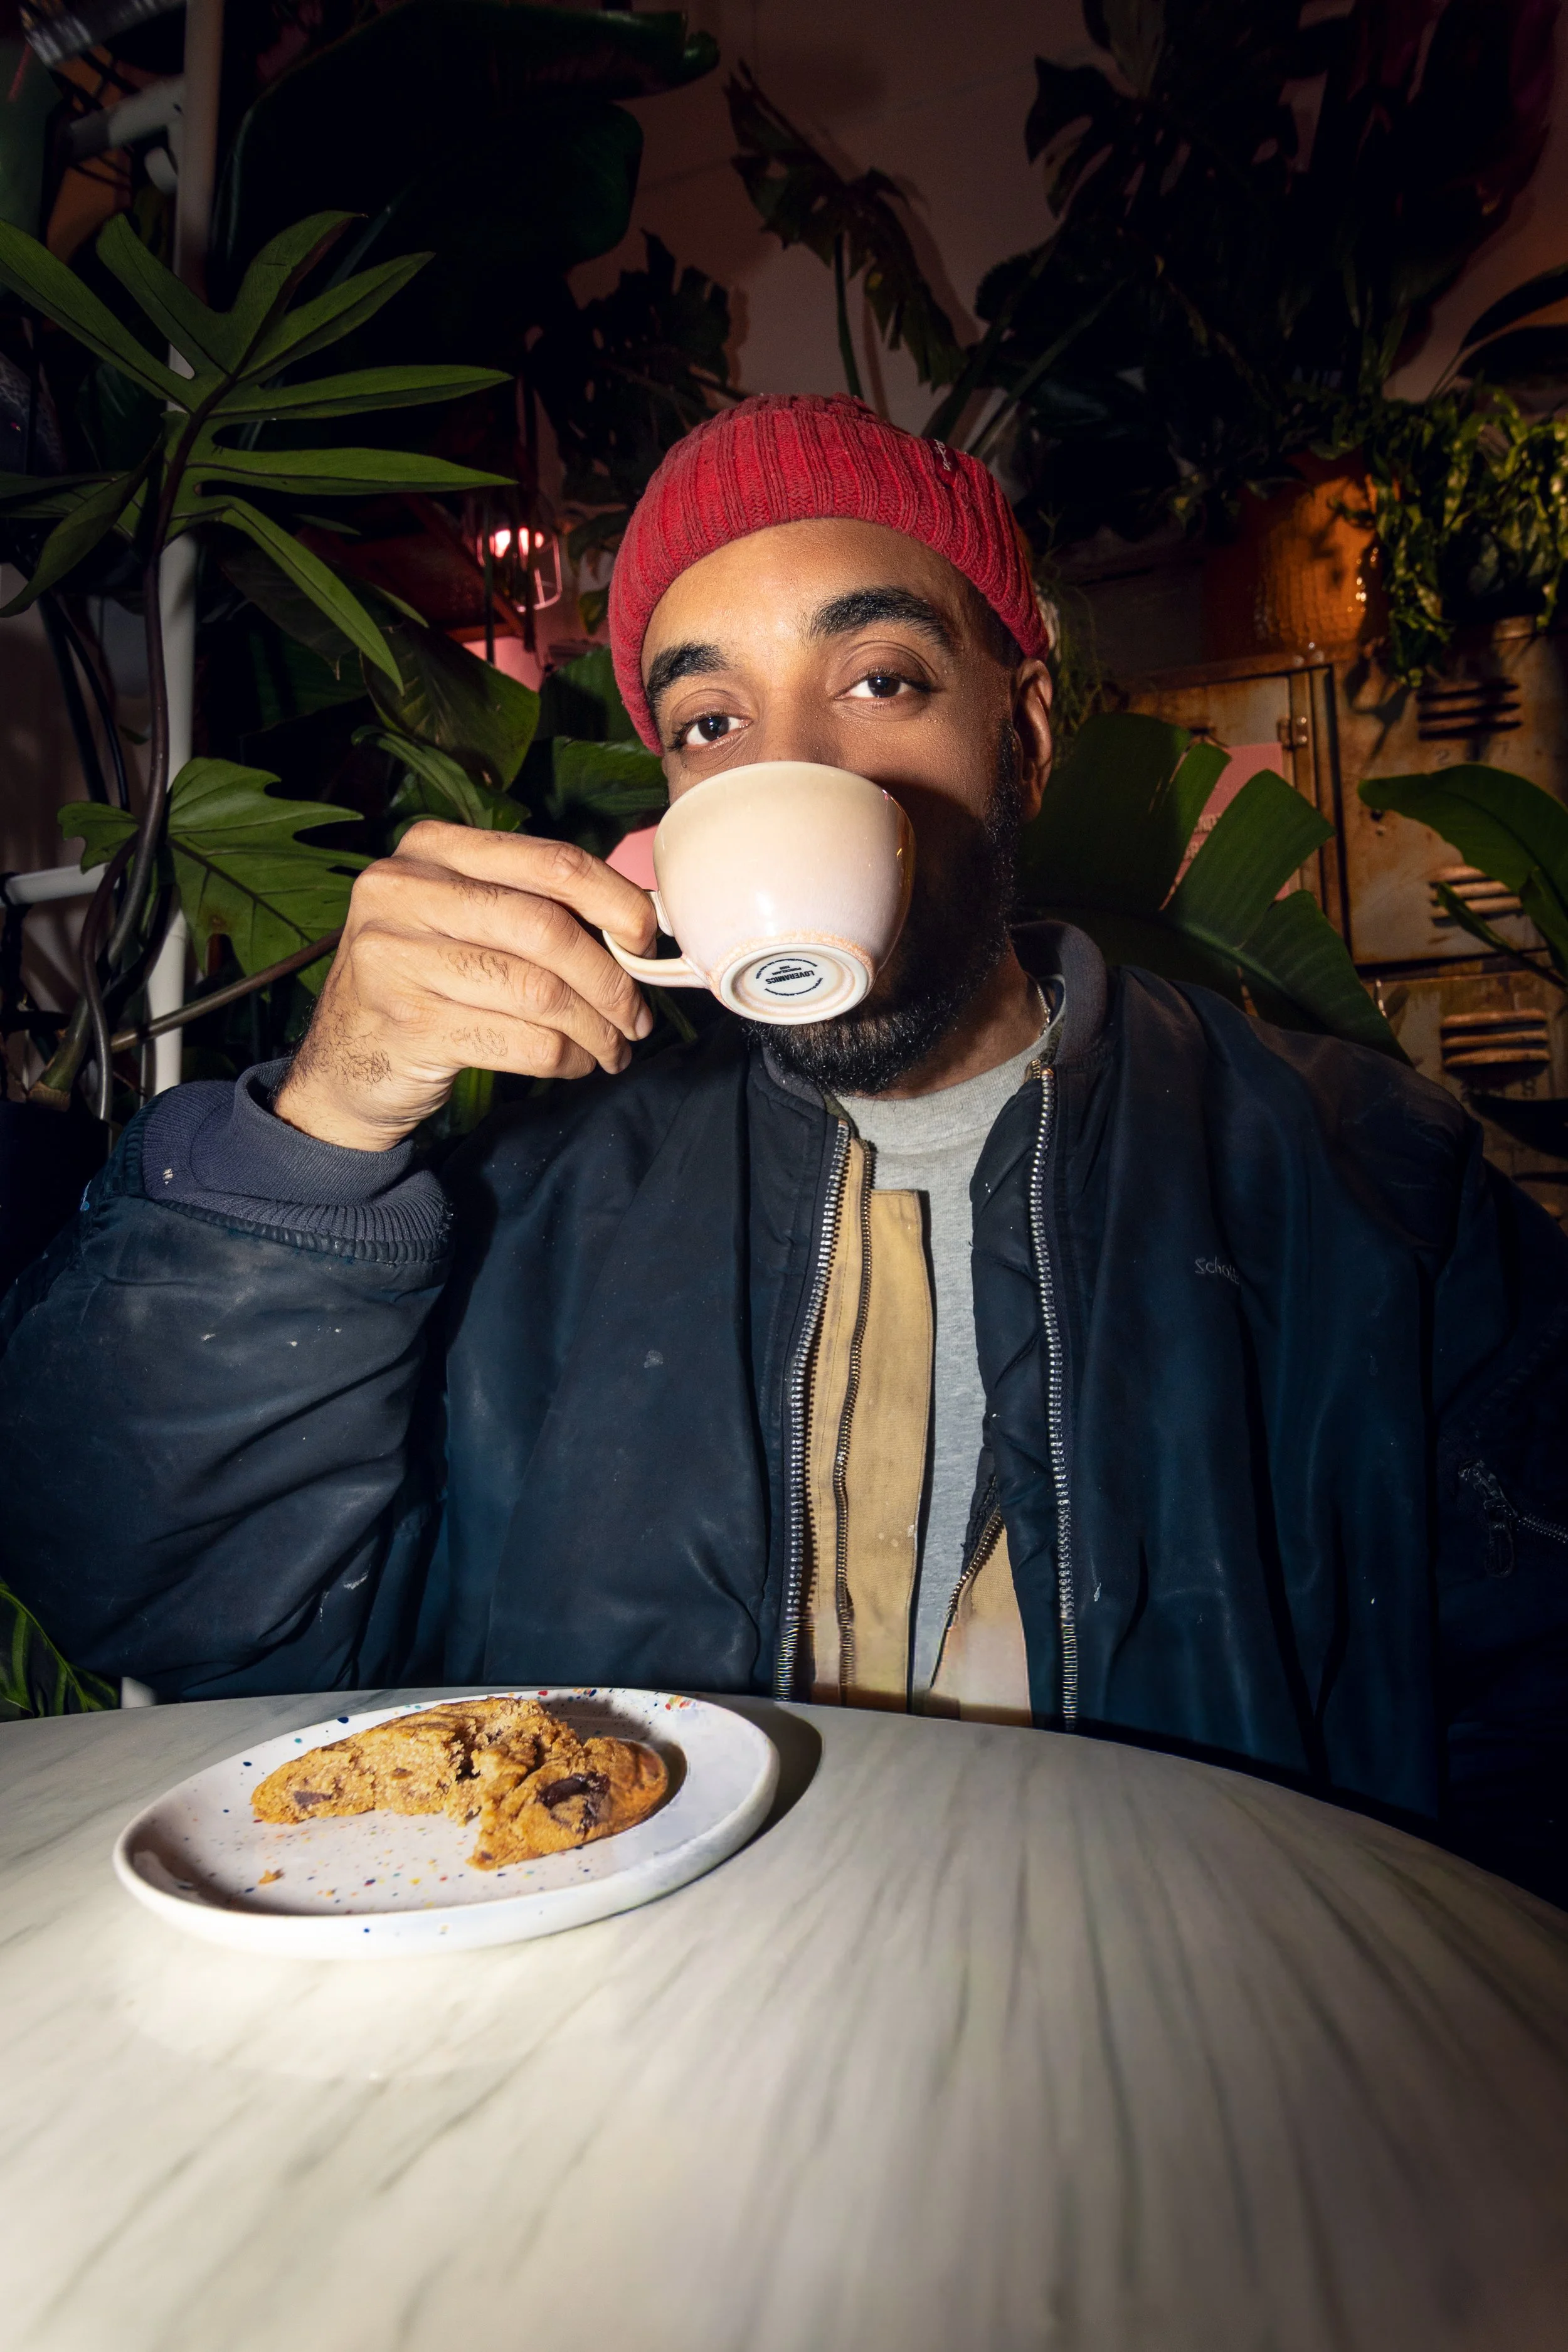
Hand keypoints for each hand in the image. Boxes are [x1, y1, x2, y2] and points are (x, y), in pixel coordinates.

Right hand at [273, 822, 657, 1150]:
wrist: (342, 1063)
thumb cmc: (425, 982)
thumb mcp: (460, 920)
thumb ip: (530, 905)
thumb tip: (638, 923)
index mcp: (431, 849)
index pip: (550, 862)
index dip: (615, 901)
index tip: (647, 940)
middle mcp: (403, 891)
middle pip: (547, 929)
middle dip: (611, 980)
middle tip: (638, 1017)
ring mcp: (396, 958)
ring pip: (540, 992)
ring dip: (596, 1029)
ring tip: (614, 1048)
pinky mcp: (409, 1024)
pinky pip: (522, 1043)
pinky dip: (565, 1059)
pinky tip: (574, 1064)